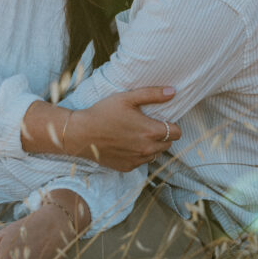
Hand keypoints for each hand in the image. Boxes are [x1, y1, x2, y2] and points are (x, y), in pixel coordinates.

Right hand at [66, 87, 180, 170]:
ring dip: (152, 146)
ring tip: (137, 135)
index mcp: (150, 131)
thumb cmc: (103, 112)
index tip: (162, 120)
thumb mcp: (127, 98)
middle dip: (162, 135)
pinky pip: (141, 162)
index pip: (177, 133)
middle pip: (168, 145)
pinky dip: (138, 154)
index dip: (172, 125)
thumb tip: (173, 91)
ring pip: (156, 154)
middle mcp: (147, 149)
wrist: (80, 133)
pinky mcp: (127, 167)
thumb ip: (152, 94)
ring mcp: (137, 160)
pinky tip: (126, 144)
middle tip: (147, 125)